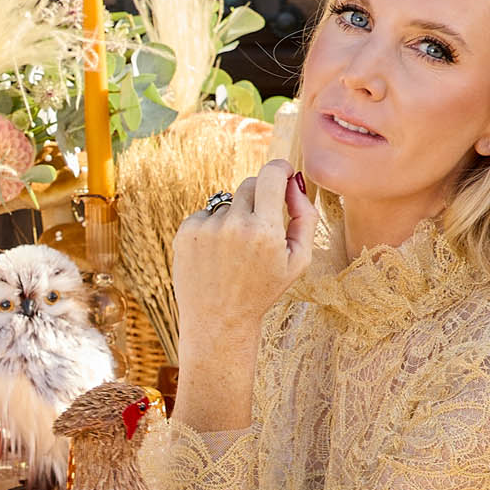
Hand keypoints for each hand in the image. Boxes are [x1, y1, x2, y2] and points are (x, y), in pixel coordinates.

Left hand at [170, 162, 317, 431]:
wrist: (218, 321)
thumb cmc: (263, 290)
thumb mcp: (298, 260)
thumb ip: (304, 217)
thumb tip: (294, 183)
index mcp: (265, 231)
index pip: (271, 175)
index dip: (279, 169)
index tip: (282, 173)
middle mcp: (234, 225)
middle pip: (249, 185)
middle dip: (258, 197)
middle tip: (260, 224)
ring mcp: (206, 228)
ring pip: (227, 203)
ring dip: (234, 218)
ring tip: (234, 253)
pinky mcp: (185, 233)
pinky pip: (205, 214)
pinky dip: (212, 228)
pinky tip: (216, 255)